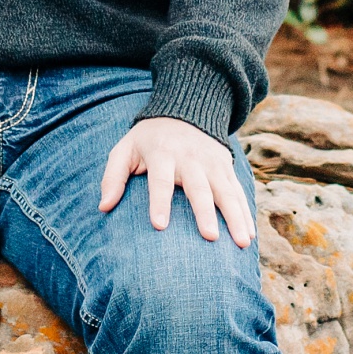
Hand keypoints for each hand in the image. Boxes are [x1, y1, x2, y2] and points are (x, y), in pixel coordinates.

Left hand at [99, 117, 253, 247]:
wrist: (185, 110)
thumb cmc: (148, 140)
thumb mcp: (125, 149)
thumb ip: (112, 176)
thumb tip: (103, 206)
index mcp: (162, 153)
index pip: (160, 180)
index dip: (159, 202)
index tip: (158, 226)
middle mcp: (191, 159)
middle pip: (199, 188)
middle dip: (205, 213)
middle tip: (210, 237)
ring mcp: (212, 164)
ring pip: (226, 192)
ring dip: (235, 217)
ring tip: (241, 243)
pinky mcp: (226, 169)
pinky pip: (238, 193)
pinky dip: (245, 213)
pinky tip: (249, 235)